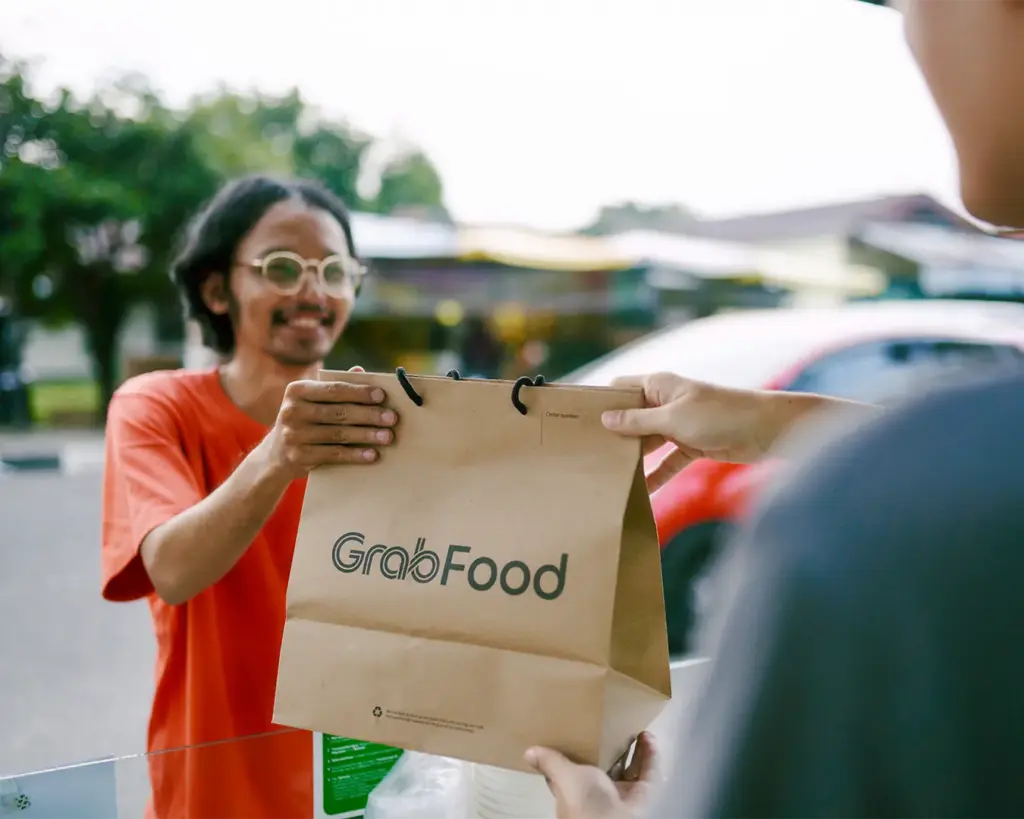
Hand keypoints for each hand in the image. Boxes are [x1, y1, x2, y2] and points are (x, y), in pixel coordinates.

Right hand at [264, 378, 397, 479]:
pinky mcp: (300, 456)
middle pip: (339, 412)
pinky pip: (334, 454)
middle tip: (392, 418)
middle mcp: (292, 411)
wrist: (276, 455)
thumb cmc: (303, 420)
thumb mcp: (311, 400)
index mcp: (297, 390)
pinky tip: (373, 454)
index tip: (382, 396)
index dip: (359, 392)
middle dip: (369, 415)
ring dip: (367, 435)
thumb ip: (334, 387)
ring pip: (339, 434)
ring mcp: (294, 435)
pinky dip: (356, 454)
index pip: (334, 389)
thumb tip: (360, 370)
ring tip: (388, 436)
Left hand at [525, 732, 659, 818]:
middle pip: (608, 766)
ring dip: (635, 748)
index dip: (582, 753)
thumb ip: (550, 763)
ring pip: (630, 768)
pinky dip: (650, 755)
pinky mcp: (642, 795)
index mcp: (577, 789)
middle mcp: (599, 792)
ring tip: (636, 728)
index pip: (577, 770)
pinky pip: (648, 773)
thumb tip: (528, 753)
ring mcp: (622, 793)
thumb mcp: (564, 776)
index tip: (585, 730)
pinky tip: (648, 737)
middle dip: (613, 747)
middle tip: (616, 725)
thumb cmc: (583, 800)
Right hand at [601, 373, 770, 491]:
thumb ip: (638, 421)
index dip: (600, 402)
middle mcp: (665, 402)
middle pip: (631, 418)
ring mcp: (678, 425)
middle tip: (587, 454)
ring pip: (648, 442)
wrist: (766, 429)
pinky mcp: (692, 445)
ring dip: (634, 458)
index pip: (620, 388)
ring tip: (607, 476)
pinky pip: (667, 461)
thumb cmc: (720, 414)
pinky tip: (642, 491)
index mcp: (658, 385)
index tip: (577, 419)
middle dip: (613, 435)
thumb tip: (605, 419)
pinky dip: (657, 475)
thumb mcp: (673, 419)